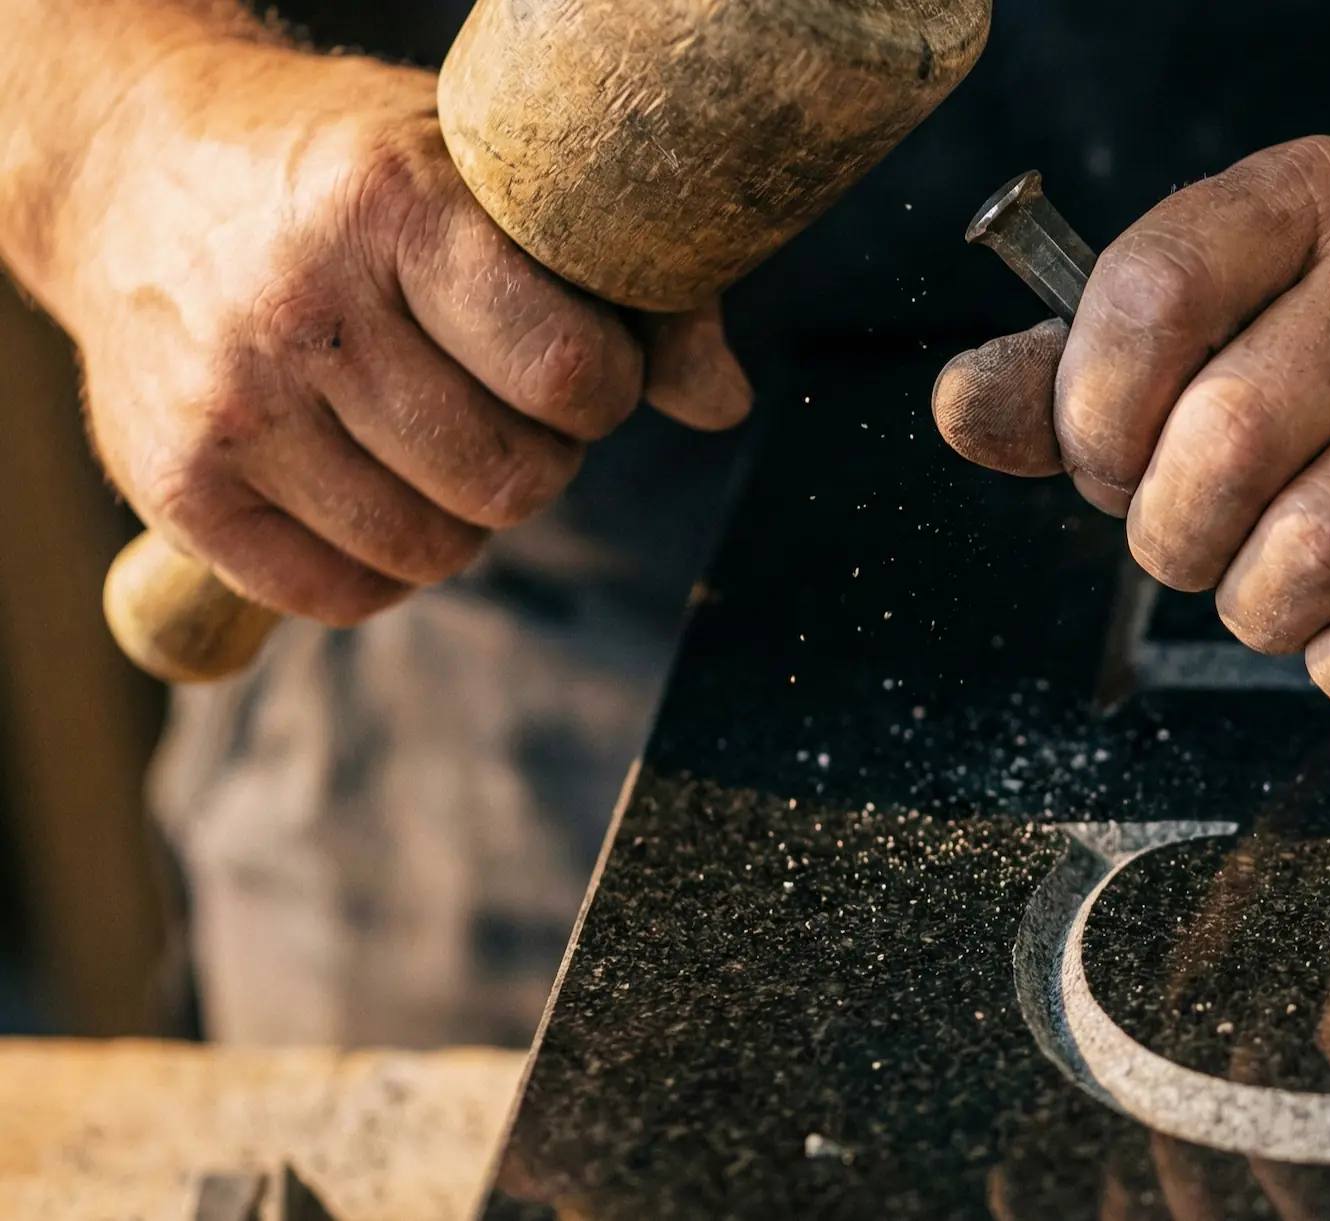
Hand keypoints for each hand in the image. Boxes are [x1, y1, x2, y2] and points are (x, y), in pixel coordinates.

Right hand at [42, 40, 749, 623]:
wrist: (135, 168)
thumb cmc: (353, 174)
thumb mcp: (486, 178)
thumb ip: (623, 286)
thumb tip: (726, 401)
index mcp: (394, 206)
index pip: (570, 375)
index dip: (605, 390)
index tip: (582, 362)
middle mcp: (301, 306)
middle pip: (510, 482)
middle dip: (539, 459)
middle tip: (503, 407)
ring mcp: (230, 401)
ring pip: (431, 552)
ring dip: (462, 518)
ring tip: (436, 441)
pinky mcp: (175, 482)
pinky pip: (338, 597)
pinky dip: (380, 570)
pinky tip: (371, 491)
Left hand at [934, 137, 1329, 709]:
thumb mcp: (1195, 330)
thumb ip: (1062, 376)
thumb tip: (965, 408)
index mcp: (1302, 199)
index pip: (1150, 298)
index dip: (1095, 416)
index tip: (1108, 456)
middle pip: (1223, 444)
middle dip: (1170, 532)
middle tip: (1195, 531)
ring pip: (1306, 556)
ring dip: (1254, 608)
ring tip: (1275, 573)